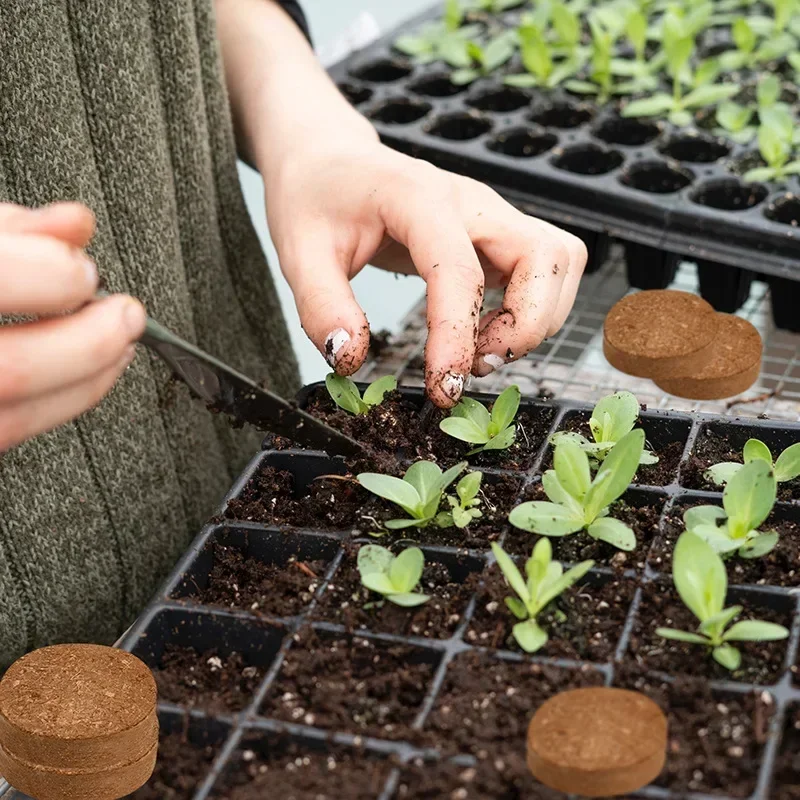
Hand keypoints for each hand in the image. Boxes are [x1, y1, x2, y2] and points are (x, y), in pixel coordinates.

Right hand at [0, 202, 145, 451]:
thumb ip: (3, 230)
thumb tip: (76, 222)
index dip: (47, 275)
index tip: (82, 264)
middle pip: (7, 371)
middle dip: (88, 344)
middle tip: (127, 313)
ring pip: (11, 418)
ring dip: (89, 379)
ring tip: (122, 342)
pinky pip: (8, 431)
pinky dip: (63, 401)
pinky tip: (90, 371)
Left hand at [267, 140, 585, 407]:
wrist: (330, 161)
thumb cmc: (314, 199)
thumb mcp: (298, 252)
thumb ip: (322, 307)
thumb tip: (351, 359)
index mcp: (418, 197)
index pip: (458, 270)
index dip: (457, 336)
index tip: (442, 386)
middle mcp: (471, 200)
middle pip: (546, 256)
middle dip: (527, 326)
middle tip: (477, 365)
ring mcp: (491, 214)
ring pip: (560, 261)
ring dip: (537, 319)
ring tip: (482, 351)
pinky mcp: (498, 233)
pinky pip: (546, 269)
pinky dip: (534, 309)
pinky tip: (485, 333)